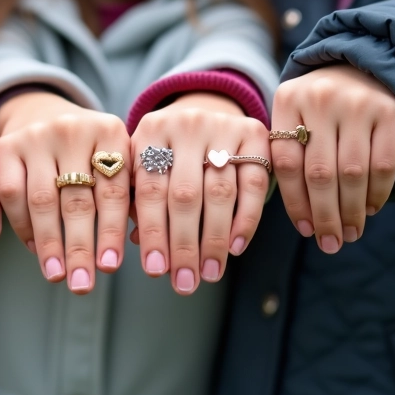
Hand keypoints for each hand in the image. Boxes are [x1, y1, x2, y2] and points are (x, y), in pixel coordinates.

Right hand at [0, 92, 130, 293]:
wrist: (44, 117)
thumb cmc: (91, 154)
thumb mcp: (116, 163)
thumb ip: (129, 197)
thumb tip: (142, 242)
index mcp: (110, 131)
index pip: (113, 191)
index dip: (112, 231)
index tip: (111, 268)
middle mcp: (73, 129)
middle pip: (77, 199)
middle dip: (80, 247)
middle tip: (83, 285)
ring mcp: (37, 136)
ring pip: (42, 200)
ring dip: (49, 243)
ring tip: (57, 276)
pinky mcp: (5, 146)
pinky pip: (10, 194)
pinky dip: (21, 224)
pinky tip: (33, 248)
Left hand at [130, 93, 270, 294]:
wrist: (206, 110)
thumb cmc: (169, 153)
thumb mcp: (147, 165)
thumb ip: (140, 202)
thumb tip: (140, 245)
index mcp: (150, 131)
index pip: (150, 190)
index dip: (153, 233)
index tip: (155, 271)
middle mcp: (186, 123)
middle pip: (185, 195)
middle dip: (185, 245)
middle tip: (185, 283)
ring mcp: (223, 126)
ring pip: (220, 193)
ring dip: (215, 240)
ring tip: (210, 273)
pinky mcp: (255, 134)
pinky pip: (254, 184)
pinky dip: (246, 220)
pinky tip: (235, 247)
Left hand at [270, 64, 394, 253]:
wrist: (366, 66)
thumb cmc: (322, 107)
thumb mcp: (297, 117)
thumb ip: (291, 155)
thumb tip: (304, 221)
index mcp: (288, 100)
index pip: (285, 163)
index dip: (295, 204)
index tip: (306, 231)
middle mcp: (321, 98)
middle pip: (319, 174)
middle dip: (325, 216)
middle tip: (330, 243)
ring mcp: (358, 103)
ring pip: (352, 174)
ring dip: (352, 212)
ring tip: (350, 233)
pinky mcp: (392, 113)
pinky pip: (383, 166)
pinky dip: (377, 194)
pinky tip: (370, 209)